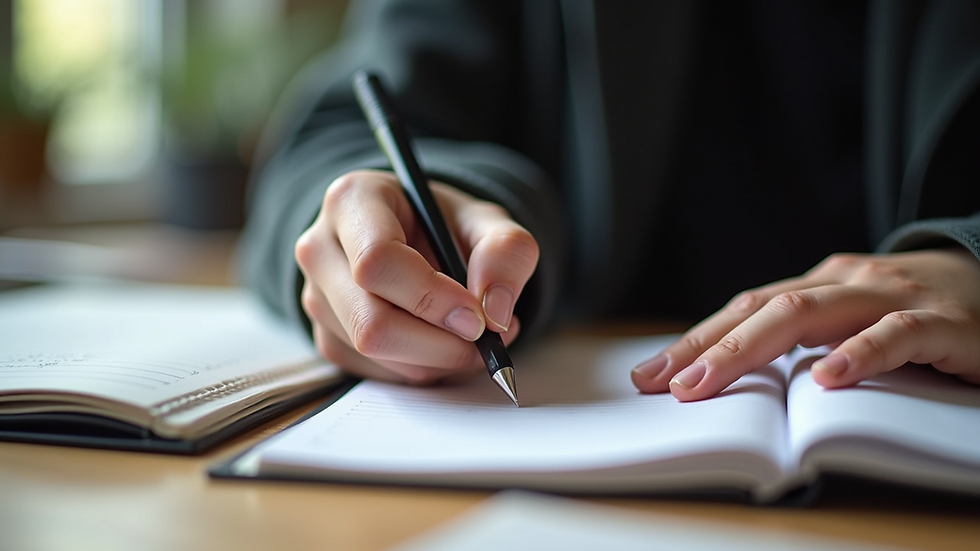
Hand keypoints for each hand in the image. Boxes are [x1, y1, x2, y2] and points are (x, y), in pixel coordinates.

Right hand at [295, 170, 538, 383]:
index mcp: (352, 201)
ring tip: (473, 335)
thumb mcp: (487, 220)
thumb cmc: (444, 224)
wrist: (419, 238)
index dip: (431, 297)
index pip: (377, 261)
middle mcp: (320, 249)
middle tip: (486, 339)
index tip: (477, 316)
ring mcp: (317, 297)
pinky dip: (423, 368)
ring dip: (437, 359)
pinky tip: (443, 343)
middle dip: (440, 344)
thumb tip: (496, 313)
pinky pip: (377, 373)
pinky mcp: (327, 337)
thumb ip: (505, 252)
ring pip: (374, 352)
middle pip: (370, 320)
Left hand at [631, 249, 979, 399]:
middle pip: (764, 308)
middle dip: (708, 347)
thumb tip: (734, 374)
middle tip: (665, 384)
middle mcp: (846, 281)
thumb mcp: (854, 319)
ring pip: (811, 314)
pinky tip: (829, 378)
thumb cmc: (917, 309)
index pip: (745, 309)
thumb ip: (806, 339)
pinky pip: (895, 334)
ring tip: (708, 383)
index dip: (695, 340)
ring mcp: (892, 296)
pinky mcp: (941, 322)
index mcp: (820, 284)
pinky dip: (860, 354)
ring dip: (751, 350)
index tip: (649, 374)